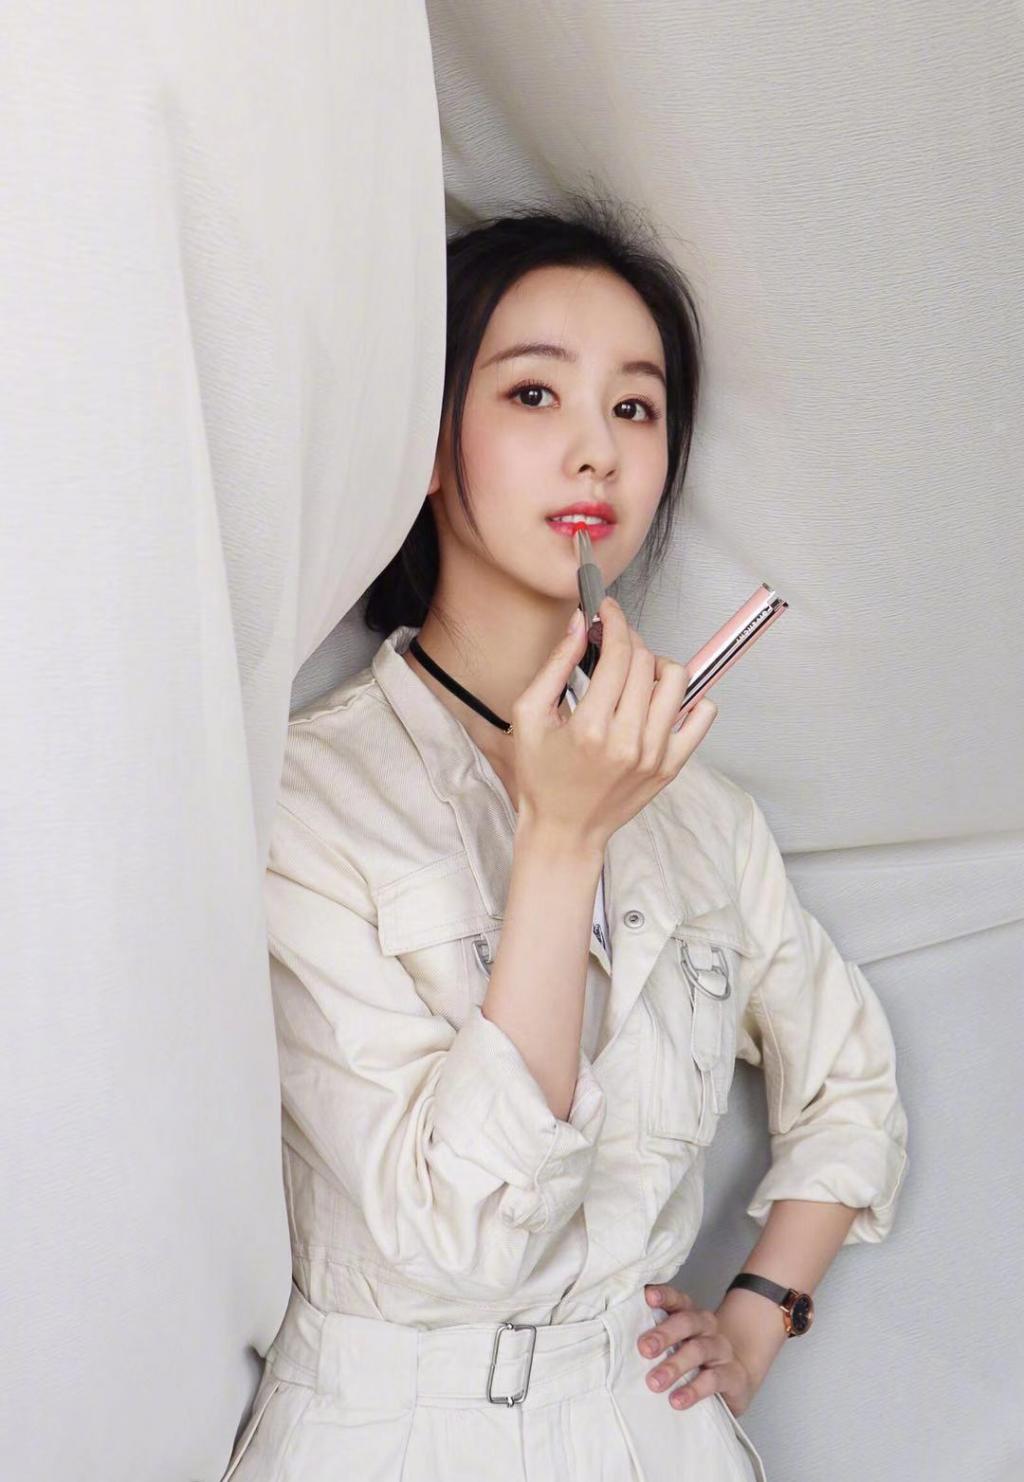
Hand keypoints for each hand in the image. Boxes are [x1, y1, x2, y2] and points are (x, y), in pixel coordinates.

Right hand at [513, 597, 718, 853]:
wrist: (564, 831)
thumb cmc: (542, 777)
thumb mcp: (530, 717)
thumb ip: (555, 666)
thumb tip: (579, 624)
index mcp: (591, 727)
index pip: (618, 653)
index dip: (614, 621)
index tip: (608, 611)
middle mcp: (628, 740)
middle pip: (645, 662)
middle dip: (629, 640)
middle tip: (611, 643)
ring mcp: (655, 754)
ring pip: (676, 681)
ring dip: (655, 665)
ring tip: (634, 675)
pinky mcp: (671, 766)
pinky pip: (700, 716)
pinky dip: (689, 699)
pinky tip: (660, 701)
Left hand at [637, 1282, 757, 1417]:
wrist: (736, 1379)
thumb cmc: (695, 1360)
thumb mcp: (678, 1346)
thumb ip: (656, 1340)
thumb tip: (617, 1340)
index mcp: (691, 1315)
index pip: (678, 1299)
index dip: (664, 1295)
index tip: (647, 1296)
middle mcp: (708, 1328)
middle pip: (687, 1322)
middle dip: (664, 1334)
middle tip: (644, 1349)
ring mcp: (722, 1350)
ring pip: (699, 1350)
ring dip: (675, 1365)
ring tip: (654, 1382)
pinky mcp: (733, 1376)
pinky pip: (714, 1379)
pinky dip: (693, 1390)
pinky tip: (677, 1400)